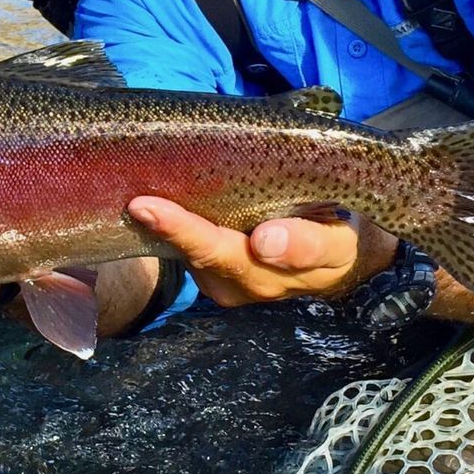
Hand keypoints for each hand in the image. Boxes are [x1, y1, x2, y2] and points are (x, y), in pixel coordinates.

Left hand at [126, 196, 396, 307]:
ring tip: (135, 189)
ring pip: (187, 254)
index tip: (164, 211)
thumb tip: (265, 243)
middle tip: (135, 201)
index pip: (224, 252)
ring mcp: (224, 282)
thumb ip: (308, 244)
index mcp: (279, 272)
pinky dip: (170, 227)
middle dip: (169, 229)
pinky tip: (153, 202)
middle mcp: (245, 284)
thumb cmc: (338, 238)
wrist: (337, 260)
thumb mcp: (339, 241)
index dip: (186, 231)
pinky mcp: (210, 273)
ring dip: (162, 228)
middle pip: (201, 255)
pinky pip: (184, 250)